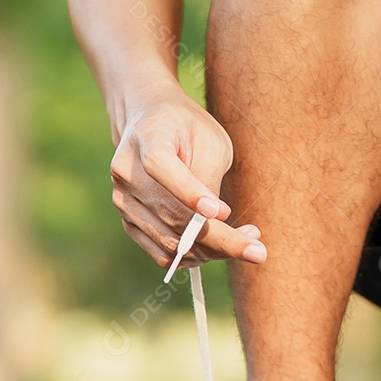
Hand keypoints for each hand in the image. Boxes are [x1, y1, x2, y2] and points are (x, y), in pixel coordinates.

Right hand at [110, 85, 266, 270]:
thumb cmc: (187, 129)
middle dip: (219, 238)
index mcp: (147, 138)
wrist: (150, 123)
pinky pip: (161, 252)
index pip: (160, 167)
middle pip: (171, 215)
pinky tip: (218, 249)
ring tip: (246, 242)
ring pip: (170, 241)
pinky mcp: (129, 221)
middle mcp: (127, 171)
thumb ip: (207, 178)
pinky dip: (192, 257)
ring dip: (211, 251)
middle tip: (257, 248)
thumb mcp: (209, 141)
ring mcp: (123, 199)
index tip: (223, 212)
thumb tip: (214, 222)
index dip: (190, 192)